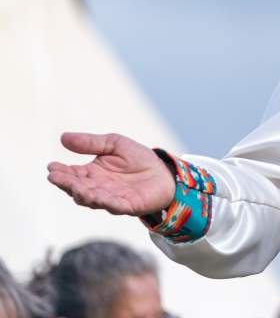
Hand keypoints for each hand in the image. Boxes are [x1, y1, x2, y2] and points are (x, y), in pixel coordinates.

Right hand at [47, 132, 175, 216]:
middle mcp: (97, 188)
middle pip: (78, 188)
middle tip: (56, 177)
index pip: (72, 174)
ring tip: (76, 187)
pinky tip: (98, 197)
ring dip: (83, 194)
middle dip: (67, 183)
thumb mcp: (114, 144)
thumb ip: (91, 143)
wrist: (163, 172)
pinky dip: (106, 202)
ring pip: (92, 199)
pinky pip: (114, 206)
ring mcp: (111, 198)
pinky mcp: (127, 206)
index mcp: (92, 173)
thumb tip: (63, 137)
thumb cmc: (137, 158)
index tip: (51, 167)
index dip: (61, 172)